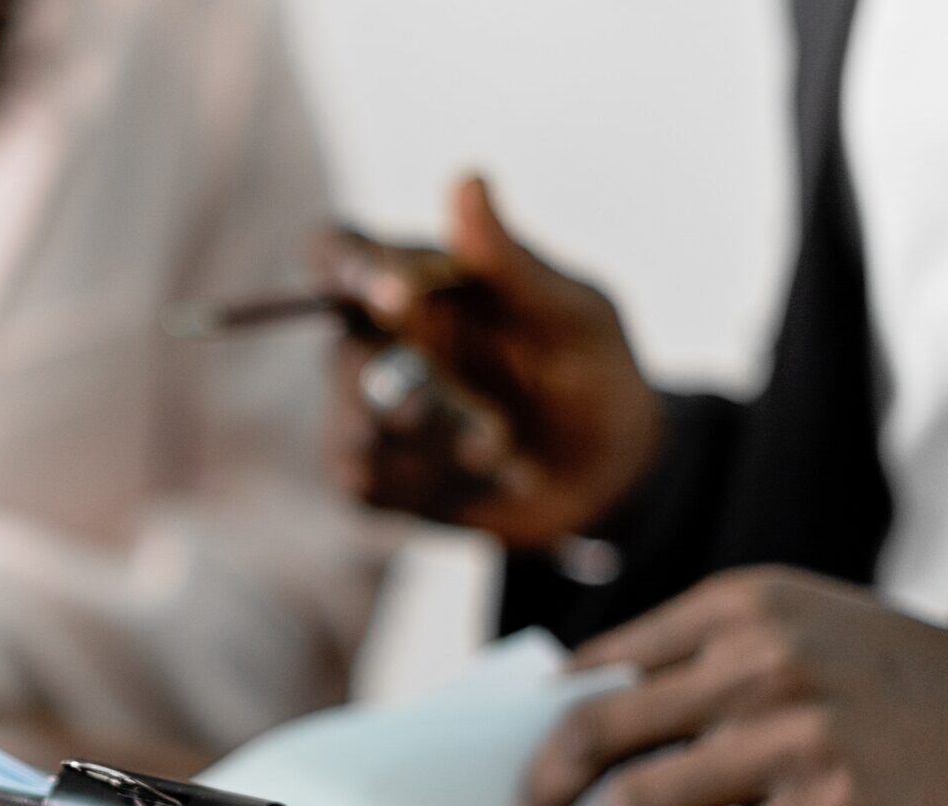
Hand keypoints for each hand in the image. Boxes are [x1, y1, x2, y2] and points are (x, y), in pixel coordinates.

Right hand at [316, 176, 663, 549]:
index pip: (338, 250)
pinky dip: (426, 484)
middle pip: (340, 354)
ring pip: (355, 425)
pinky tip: (475, 480)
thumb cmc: (594, 374)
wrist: (609, 476)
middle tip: (489, 418)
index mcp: (416, 280)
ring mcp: (369, 411)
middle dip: (414, 390)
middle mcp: (379, 341)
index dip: (342, 264)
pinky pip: (364, 482)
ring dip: (438, 445)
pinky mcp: (375, 476)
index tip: (391, 294)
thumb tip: (467, 179)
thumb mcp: (572, 315)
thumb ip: (510, 261)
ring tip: (499, 450)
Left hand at [518, 567, 947, 805]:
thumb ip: (710, 656)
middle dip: (546, 783)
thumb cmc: (910, 686)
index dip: (549, 721)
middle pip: (596, 728)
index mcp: (740, 606)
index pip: (603, 666)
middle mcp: (757, 660)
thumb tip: (592, 706)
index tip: (531, 757)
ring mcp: (792, 735)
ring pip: (638, 798)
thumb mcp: (808, 625)